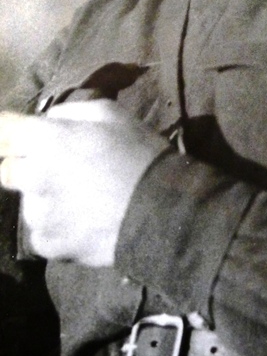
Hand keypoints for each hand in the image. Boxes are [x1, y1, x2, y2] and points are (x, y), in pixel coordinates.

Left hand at [0, 100, 167, 265]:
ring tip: (84, 200)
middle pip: (7, 169)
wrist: (161, 210)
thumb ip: (70, 111)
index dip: (6, 131)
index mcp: (46, 139)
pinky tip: (85, 222)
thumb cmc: (139, 153)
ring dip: (46, 199)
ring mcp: (38, 214)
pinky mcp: (48, 244)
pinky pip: (42, 232)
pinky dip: (58, 227)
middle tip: (62, 169)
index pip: (2, 129)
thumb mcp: (112, 114)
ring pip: (28, 202)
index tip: (12, 135)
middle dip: (27, 166)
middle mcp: (33, 176)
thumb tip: (48, 120)